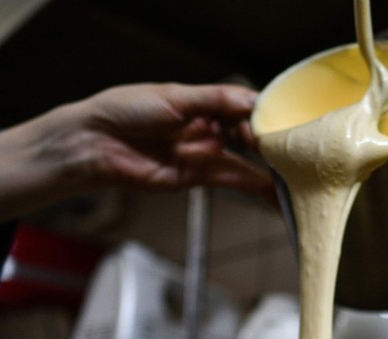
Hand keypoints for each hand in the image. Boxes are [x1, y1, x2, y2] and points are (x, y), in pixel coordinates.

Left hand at [0, 82, 273, 232]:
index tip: (272, 122)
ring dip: (267, 169)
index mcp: (202, 102)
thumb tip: (252, 101)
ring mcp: (202, 153)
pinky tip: (272, 190)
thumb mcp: (174, 98)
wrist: (94, 144)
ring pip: (244, 161)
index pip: (244, 106)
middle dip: (268, 143)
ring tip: (293, 176)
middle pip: (249, 135)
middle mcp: (206, 127)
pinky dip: (252, 185)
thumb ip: (215, 101)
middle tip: (286, 150)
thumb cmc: (125, 110)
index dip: (261, 115)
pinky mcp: (194, 178)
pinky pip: (230, 180)